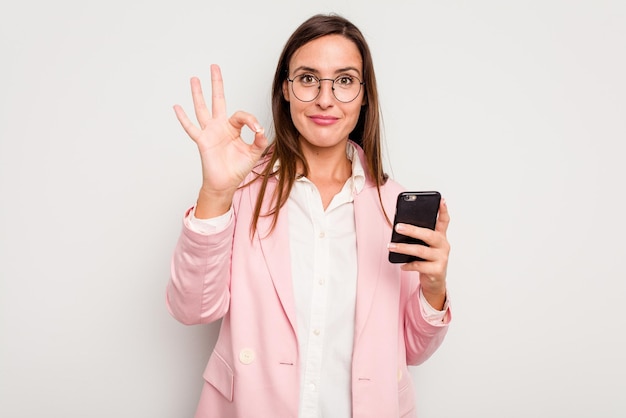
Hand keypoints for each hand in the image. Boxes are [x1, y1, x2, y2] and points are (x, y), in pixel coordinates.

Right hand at [173, 64, 267, 216]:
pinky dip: (183, 118)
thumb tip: (260, 130)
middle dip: (216, 83)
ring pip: (202, 109)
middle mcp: (220, 126)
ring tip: (194, 79)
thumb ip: (259, 140)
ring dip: (198, 94)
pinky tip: (177, 107)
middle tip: (214, 66)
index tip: (256, 130)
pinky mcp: (202, 141)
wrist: (226, 183)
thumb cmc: (238, 168)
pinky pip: (191, 128)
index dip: (250, 120)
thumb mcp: (254, 152)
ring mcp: (209, 132)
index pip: (241, 115)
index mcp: (233, 128)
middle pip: (217, 100)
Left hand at [389, 199, 450, 309]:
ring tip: (391, 246)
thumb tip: (400, 228)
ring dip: (404, 248)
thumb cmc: (427, 261)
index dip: (443, 210)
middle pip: (429, 234)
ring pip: (421, 250)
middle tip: (398, 227)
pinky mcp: (438, 270)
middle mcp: (443, 245)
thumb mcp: (425, 247)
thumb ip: (419, 238)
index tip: (441, 199)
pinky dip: (409, 265)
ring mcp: (442, 258)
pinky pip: (420, 266)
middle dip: (412, 230)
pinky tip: (402, 265)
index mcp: (441, 237)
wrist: (435, 282)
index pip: (444, 221)